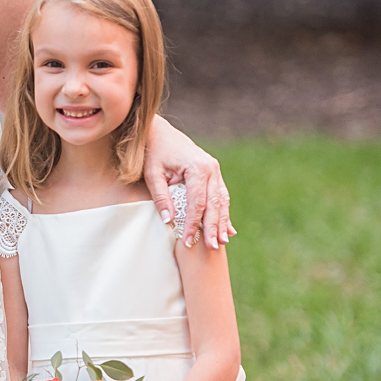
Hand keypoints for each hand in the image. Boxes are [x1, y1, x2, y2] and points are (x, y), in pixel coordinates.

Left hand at [140, 118, 233, 249]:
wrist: (160, 132)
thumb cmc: (154, 152)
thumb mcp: (152, 174)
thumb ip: (161, 197)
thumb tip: (169, 221)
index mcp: (197, 168)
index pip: (197, 203)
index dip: (193, 224)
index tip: (188, 242)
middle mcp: (211, 169)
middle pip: (214, 204)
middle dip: (212, 228)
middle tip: (211, 248)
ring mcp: (215, 170)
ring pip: (222, 201)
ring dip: (222, 223)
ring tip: (221, 243)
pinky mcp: (214, 174)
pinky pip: (221, 196)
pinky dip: (224, 213)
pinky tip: (228, 229)